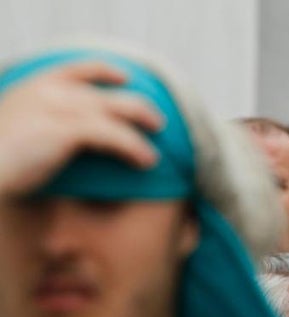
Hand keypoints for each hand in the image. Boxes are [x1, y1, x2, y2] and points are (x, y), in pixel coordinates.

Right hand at [0, 61, 162, 196]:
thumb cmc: (3, 161)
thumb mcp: (24, 129)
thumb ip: (48, 121)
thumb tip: (77, 135)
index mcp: (36, 86)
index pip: (77, 68)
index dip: (105, 71)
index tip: (126, 78)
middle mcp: (48, 91)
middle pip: (107, 94)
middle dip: (137, 107)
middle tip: (158, 123)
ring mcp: (57, 107)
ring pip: (115, 112)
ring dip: (141, 131)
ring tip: (155, 154)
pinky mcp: (65, 130)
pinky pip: (112, 135)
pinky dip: (134, 147)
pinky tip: (146, 161)